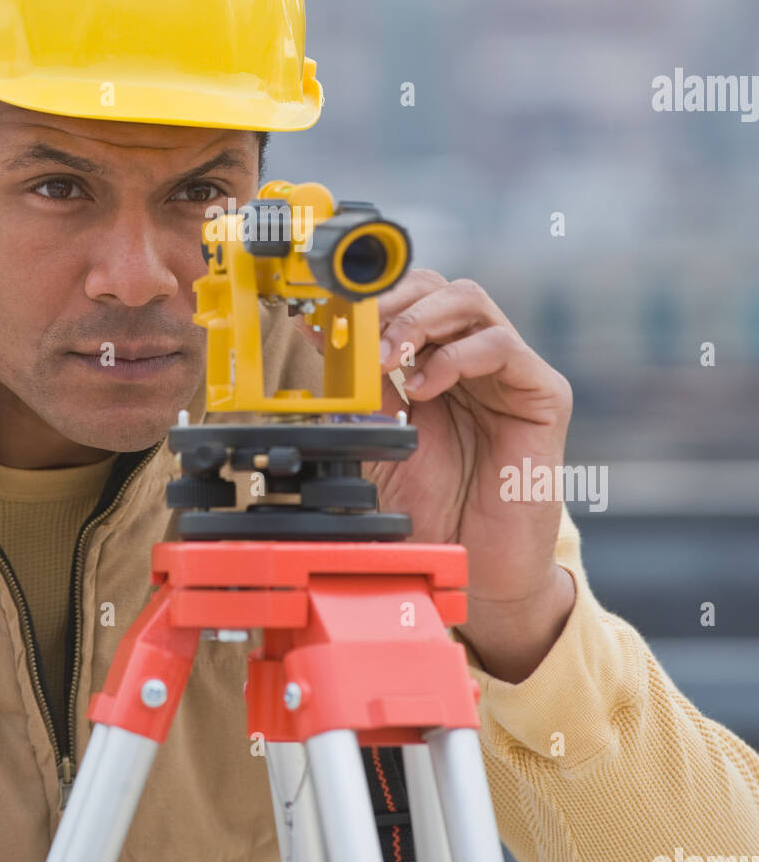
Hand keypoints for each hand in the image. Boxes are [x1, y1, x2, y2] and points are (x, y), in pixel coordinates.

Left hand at [292, 270, 576, 680]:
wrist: (481, 574)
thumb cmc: (435, 512)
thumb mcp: (379, 439)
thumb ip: (357, 387)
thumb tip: (317, 331)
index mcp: (435, 364)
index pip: (407, 299)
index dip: (369, 295)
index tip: (327, 307)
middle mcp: (473, 359)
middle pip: (438, 287)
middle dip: (392, 299)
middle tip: (359, 330)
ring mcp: (510, 373)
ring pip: (470, 301)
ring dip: (419, 318)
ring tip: (391, 357)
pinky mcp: (544, 395)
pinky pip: (504, 346)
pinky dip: (458, 355)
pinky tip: (427, 387)